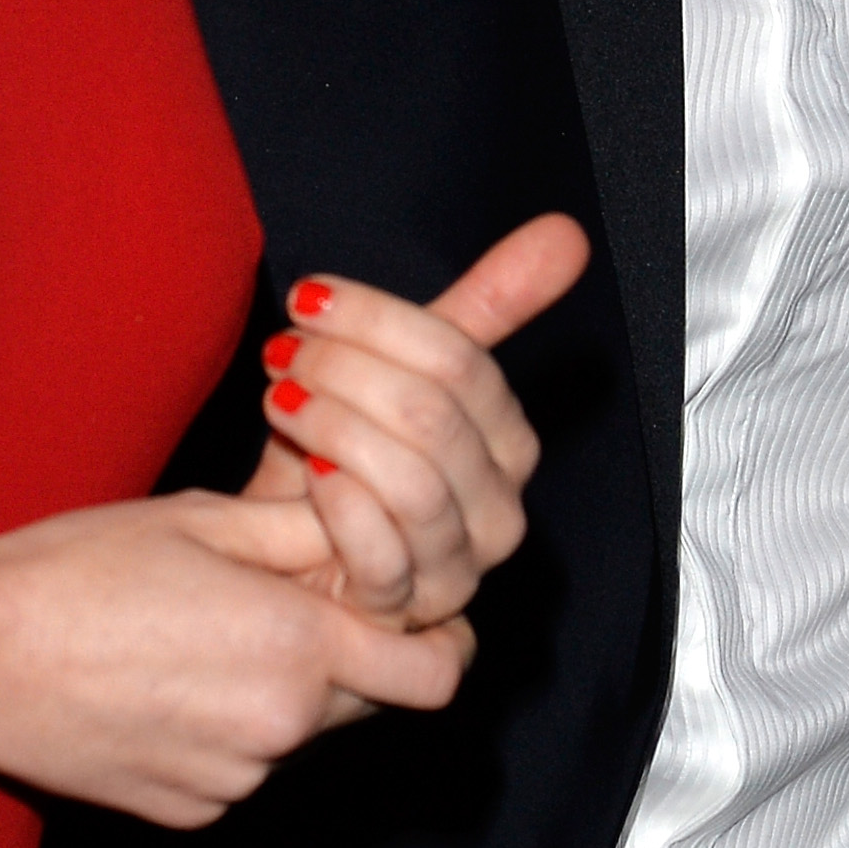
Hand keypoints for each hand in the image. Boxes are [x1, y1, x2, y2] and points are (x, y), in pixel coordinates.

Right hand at [0, 492, 471, 827]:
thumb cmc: (76, 568)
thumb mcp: (205, 518)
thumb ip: (309, 531)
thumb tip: (373, 527)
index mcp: (297, 646)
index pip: (437, 670)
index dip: (440, 632)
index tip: (412, 600)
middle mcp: (280, 729)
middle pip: (371, 699)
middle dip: (354, 650)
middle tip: (291, 590)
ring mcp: (232, 780)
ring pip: (298, 729)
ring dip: (280, 684)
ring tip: (197, 626)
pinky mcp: (188, 809)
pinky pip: (239, 763)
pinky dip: (224, 723)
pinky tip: (160, 674)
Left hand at [241, 213, 590, 629]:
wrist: (286, 552)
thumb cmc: (348, 452)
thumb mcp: (404, 370)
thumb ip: (488, 305)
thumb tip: (567, 230)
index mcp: (509, 442)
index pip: (461, 362)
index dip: (378, 320)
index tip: (309, 298)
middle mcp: (497, 511)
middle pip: (433, 416)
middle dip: (345, 369)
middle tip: (283, 348)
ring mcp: (454, 571)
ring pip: (410, 483)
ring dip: (332, 427)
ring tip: (281, 397)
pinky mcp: (403, 617)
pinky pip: (384, 558)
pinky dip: (340, 507)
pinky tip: (306, 473)